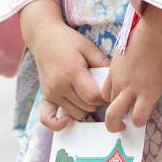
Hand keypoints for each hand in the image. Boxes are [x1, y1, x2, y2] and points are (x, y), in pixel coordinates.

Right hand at [20, 0, 108, 131]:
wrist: (44, 37)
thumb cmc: (68, 41)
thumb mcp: (88, 47)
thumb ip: (102, 62)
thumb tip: (117, 79)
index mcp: (72, 72)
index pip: (93, 97)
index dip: (105, 97)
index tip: (109, 90)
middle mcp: (60, 86)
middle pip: (86, 107)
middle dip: (97, 102)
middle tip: (101, 91)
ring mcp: (51, 93)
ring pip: (75, 114)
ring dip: (85, 109)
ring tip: (89, 96)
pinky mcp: (45, 97)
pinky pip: (48, 119)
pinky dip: (58, 124)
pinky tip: (68, 120)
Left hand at [102, 7, 161, 133]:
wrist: (159, 29)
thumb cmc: (150, 30)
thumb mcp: (132, 45)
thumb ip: (131, 58)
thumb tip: (140, 59)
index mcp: (115, 68)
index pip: (105, 91)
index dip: (113, 98)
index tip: (123, 100)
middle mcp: (119, 80)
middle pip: (107, 105)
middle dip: (112, 117)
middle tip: (121, 122)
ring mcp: (131, 88)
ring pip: (114, 116)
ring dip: (120, 125)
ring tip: (129, 126)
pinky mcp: (147, 94)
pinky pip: (138, 117)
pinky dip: (140, 121)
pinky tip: (145, 116)